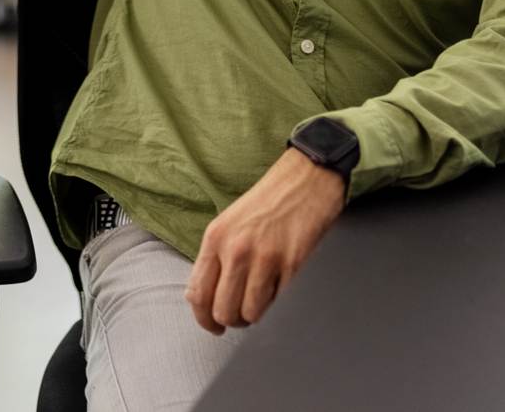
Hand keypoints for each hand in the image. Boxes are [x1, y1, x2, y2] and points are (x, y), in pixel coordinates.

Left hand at [186, 148, 345, 333]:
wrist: (305, 178)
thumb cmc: (268, 201)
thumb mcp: (229, 223)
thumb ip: (214, 258)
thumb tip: (199, 297)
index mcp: (215, 238)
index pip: (198, 293)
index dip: (204, 319)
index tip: (213, 325)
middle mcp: (236, 249)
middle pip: (223, 310)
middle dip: (231, 321)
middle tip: (240, 317)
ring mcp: (264, 258)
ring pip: (250, 313)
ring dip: (255, 316)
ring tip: (260, 303)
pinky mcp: (292, 264)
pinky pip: (278, 303)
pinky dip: (278, 303)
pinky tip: (279, 288)